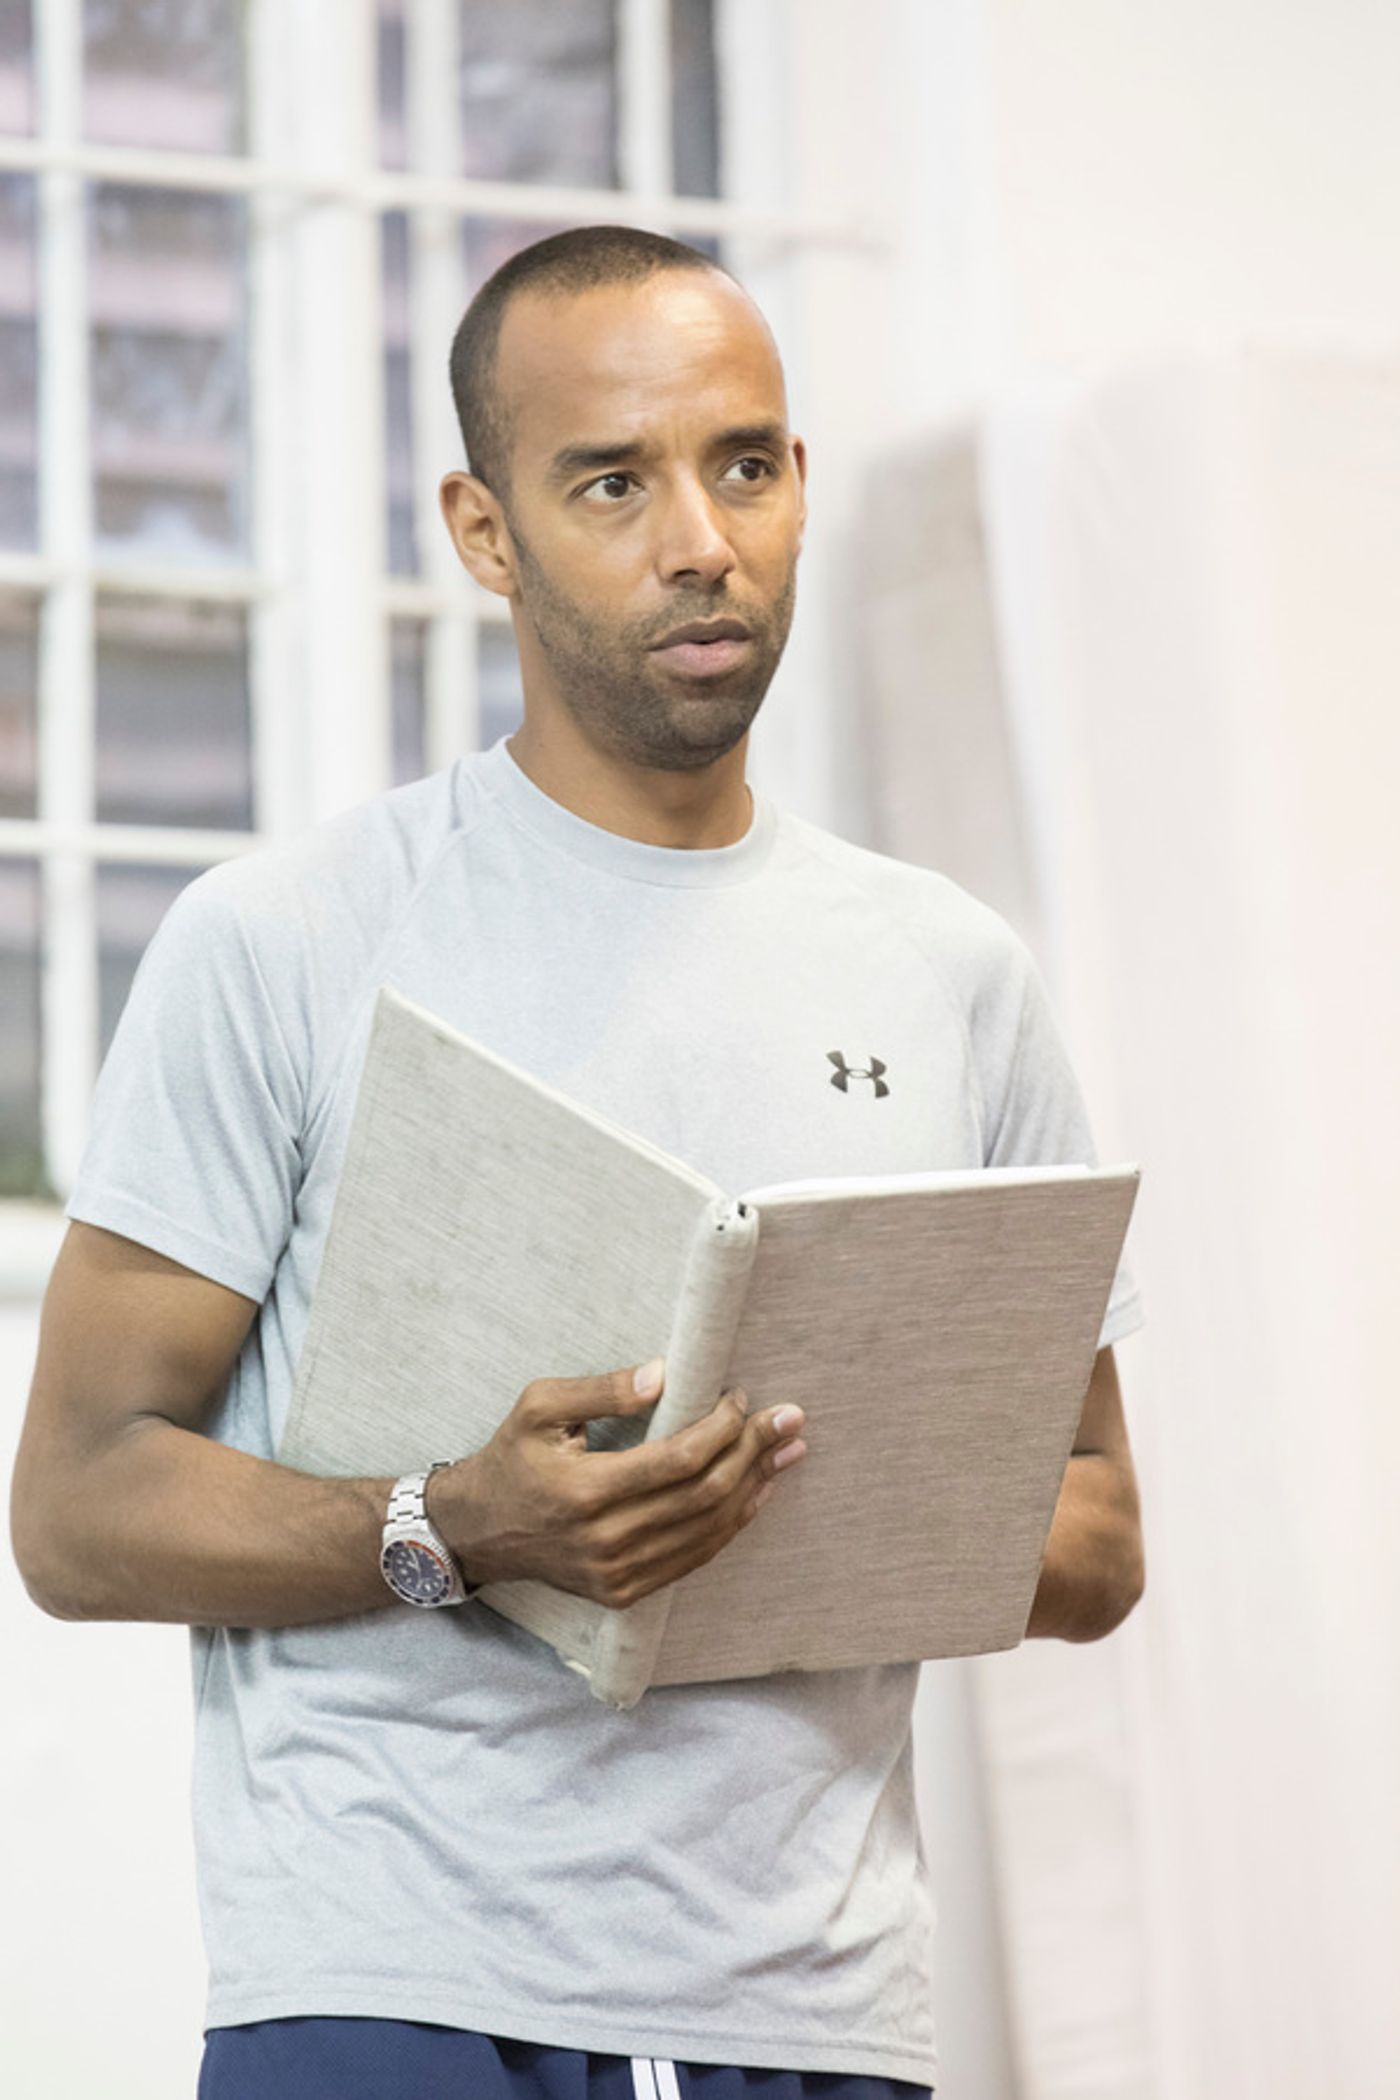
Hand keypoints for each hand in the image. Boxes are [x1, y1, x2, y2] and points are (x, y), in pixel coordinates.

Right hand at [429, 1359, 806, 1609]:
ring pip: (708, 1530)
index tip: (741, 1399)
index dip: (721, 1429)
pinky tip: (756, 1494)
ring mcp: (618, 1573)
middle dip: (754, 1453)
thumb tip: (664, 1375)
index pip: (678, 1460)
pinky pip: (693, 1558)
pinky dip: (732, 1525)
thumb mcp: (539, 1407)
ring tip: (788, 1452)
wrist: (480, 1531)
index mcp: (585, 1491)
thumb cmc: (512, 1458)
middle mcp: (606, 1540)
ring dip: (756, 1488)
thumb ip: (602, 1390)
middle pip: (703, 1495)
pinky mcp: (624, 1592)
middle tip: (790, 1419)